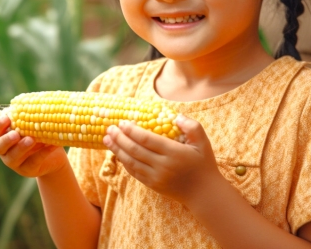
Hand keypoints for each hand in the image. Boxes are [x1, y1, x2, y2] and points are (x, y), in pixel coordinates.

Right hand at [0, 115, 67, 177]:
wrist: (53, 155)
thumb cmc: (41, 132)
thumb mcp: (36, 122)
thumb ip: (32, 114)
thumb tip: (37, 100)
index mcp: (4, 134)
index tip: (8, 118)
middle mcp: (5, 149)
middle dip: (6, 140)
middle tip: (16, 134)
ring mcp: (14, 162)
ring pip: (13, 157)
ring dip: (21, 148)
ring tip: (31, 140)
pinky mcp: (26, 170)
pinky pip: (32, 162)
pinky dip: (42, 153)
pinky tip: (51, 145)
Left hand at [102, 115, 221, 205]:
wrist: (204, 193)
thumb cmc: (203, 164)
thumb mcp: (203, 142)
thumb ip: (191, 126)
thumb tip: (176, 117)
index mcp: (174, 153)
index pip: (147, 139)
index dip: (132, 130)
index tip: (123, 122)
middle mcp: (162, 166)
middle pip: (135, 150)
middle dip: (119, 138)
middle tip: (109, 128)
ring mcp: (156, 177)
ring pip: (131, 162)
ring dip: (117, 150)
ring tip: (107, 139)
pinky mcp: (152, 185)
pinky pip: (134, 172)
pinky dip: (124, 162)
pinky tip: (118, 153)